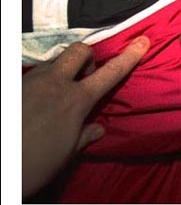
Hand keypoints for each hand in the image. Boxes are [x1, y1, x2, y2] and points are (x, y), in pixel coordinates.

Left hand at [22, 37, 149, 196]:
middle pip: (79, 50)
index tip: (142, 41)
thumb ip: (83, 136)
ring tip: (56, 95)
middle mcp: (55, 83)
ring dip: (61, 72)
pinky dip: (41, 84)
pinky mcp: (14, 87)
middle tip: (85, 79)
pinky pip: (33, 76)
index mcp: (76, 100)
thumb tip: (97, 129)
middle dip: (87, 58)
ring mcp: (31, 82)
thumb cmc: (33, 163)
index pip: (111, 72)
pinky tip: (35, 103)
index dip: (129, 56)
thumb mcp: (65, 154)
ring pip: (54, 62)